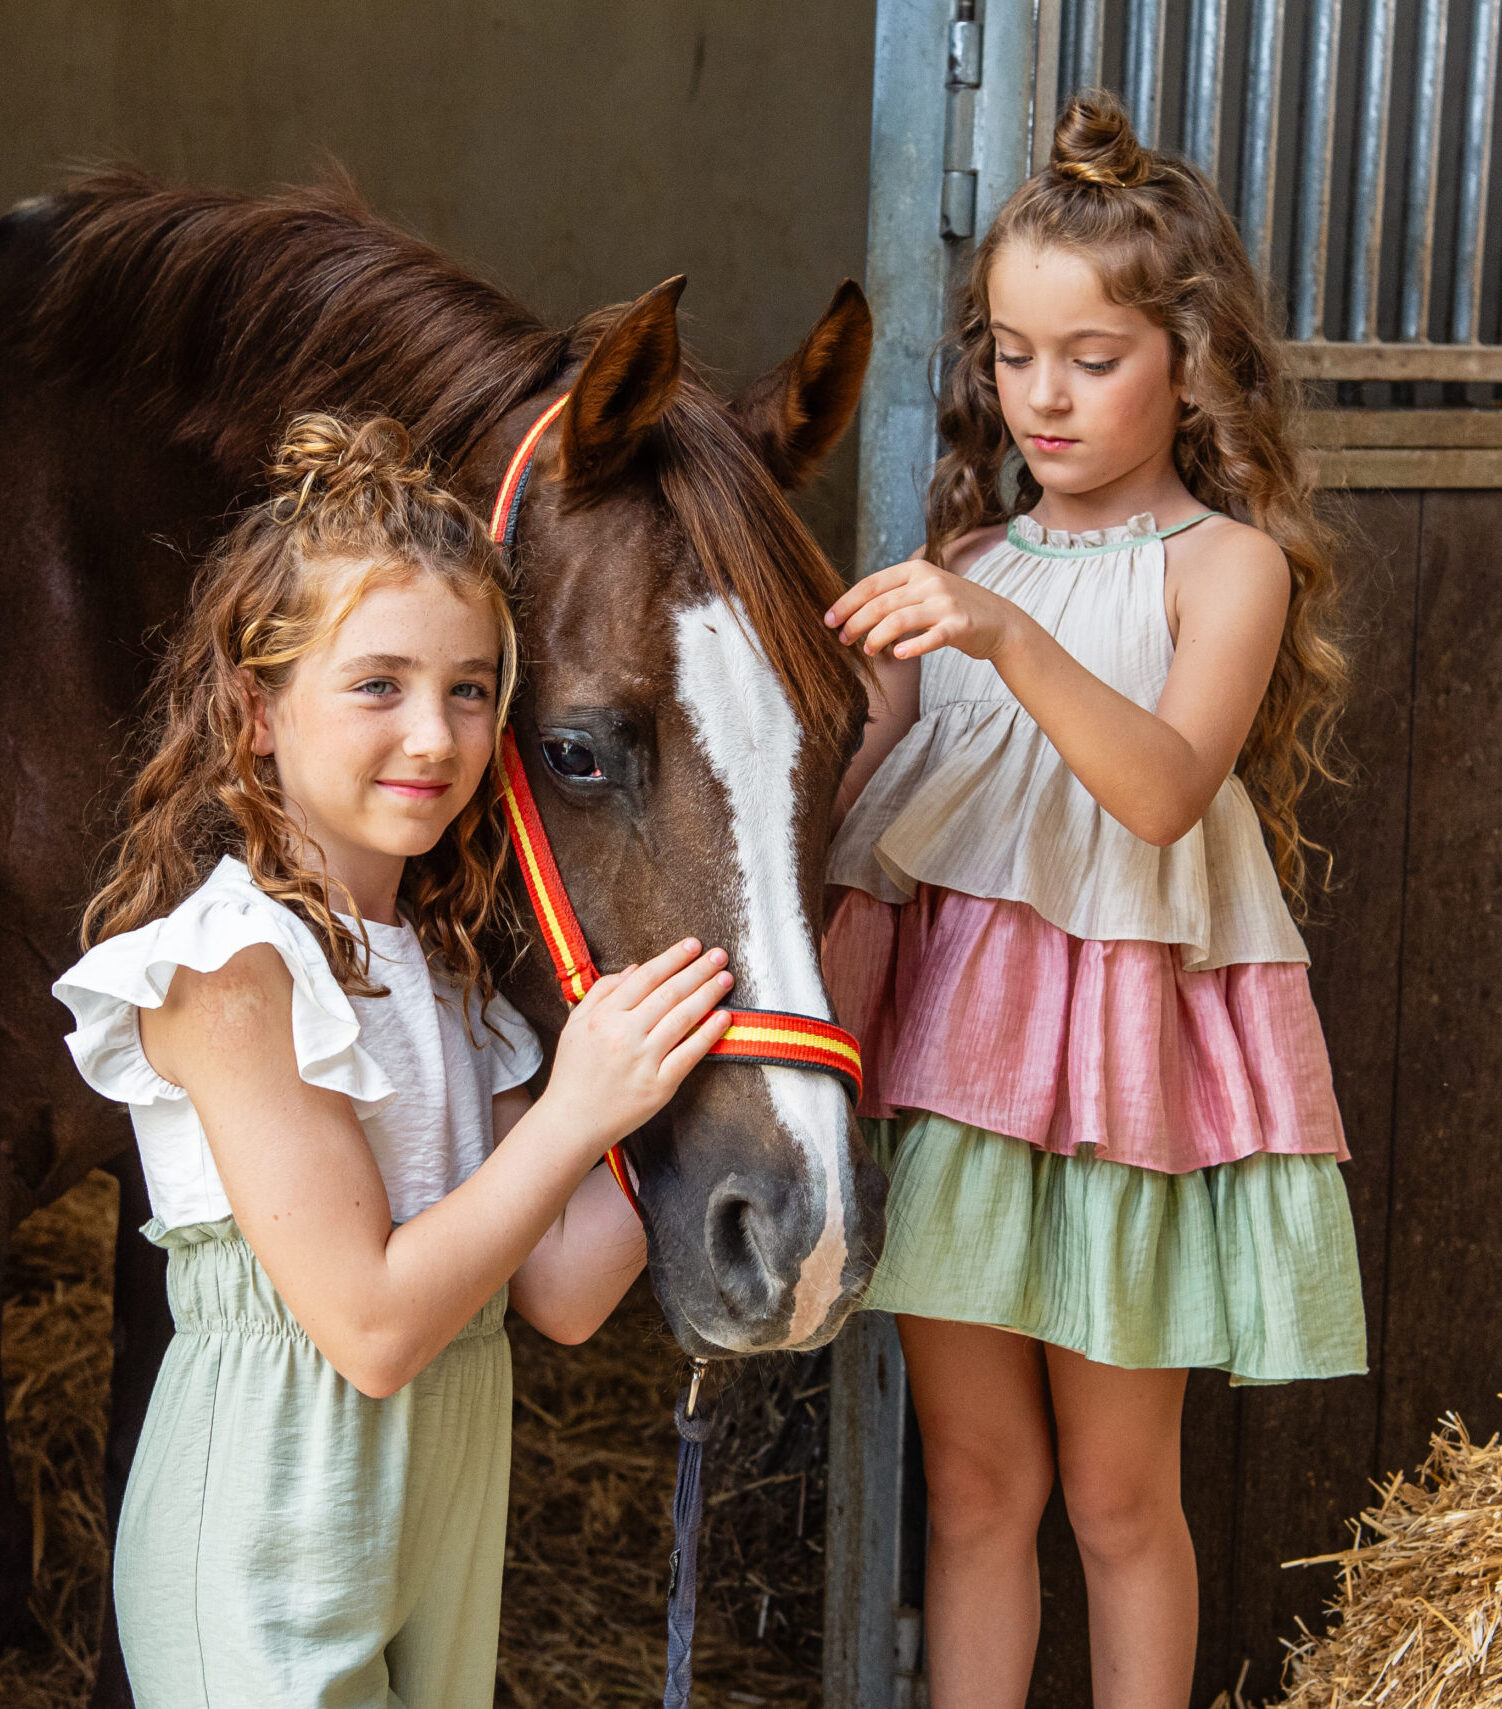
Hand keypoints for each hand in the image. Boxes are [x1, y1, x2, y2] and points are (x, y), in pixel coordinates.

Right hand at [540, 939, 733, 1153]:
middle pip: (669, 993)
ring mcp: (643, 1061)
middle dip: (698, 970)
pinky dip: (708, 1034)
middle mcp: (624, 1035)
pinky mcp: (659, 1086)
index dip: (672, 958)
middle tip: (719, 954)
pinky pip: (689, 1055)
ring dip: (708, 995)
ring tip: (726, 978)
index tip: (693, 945)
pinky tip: (724, 1017)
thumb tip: (634, 968)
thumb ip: (602, 992)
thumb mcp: (575, 1024)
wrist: (572, 1120)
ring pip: (682, 1019)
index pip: (645, 977)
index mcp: (604, 1016)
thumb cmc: (574, 1071)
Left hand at [825, 558, 1015, 662]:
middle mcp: (929, 582)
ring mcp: (945, 603)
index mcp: (916, 569)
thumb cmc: (953, 610)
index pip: (872, 584)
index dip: (846, 603)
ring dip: (876, 638)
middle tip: (843, 640)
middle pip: (880, 603)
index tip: (828, 620)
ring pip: (898, 620)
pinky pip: (930, 638)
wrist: (1000, 622)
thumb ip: (895, 595)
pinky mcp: (959, 626)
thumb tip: (853, 612)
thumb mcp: (924, 591)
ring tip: (868, 652)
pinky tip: (898, 656)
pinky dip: (912, 647)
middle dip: (855, 623)